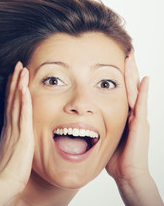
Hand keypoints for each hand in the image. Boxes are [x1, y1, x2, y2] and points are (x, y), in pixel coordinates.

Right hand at [0, 62, 33, 193]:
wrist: (5, 180)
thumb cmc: (9, 169)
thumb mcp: (11, 150)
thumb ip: (13, 140)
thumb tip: (15, 137)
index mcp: (9, 128)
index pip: (10, 104)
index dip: (12, 89)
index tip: (14, 77)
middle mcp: (11, 125)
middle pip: (12, 98)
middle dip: (15, 80)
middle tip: (18, 65)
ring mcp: (15, 129)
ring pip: (17, 101)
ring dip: (19, 84)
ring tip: (22, 68)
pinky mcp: (22, 134)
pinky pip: (23, 113)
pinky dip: (23, 99)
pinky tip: (24, 87)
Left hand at [106, 53, 149, 180]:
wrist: (127, 174)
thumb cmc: (115, 158)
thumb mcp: (103, 136)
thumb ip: (97, 124)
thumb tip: (81, 118)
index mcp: (122, 114)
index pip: (119, 90)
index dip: (117, 76)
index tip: (113, 59)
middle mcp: (131, 113)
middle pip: (129, 86)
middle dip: (126, 69)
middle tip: (125, 51)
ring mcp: (137, 118)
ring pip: (135, 90)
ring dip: (133, 74)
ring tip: (131, 57)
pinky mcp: (140, 125)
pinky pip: (142, 105)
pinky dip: (143, 92)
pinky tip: (144, 79)